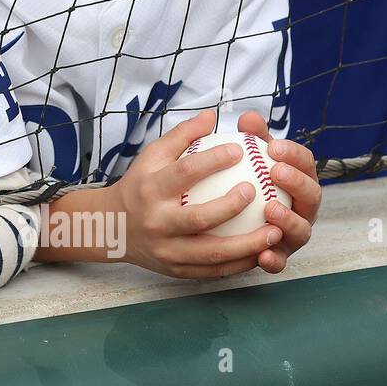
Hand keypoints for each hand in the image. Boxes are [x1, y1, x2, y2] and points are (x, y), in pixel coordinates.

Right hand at [106, 108, 282, 278]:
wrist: (111, 226)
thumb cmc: (139, 185)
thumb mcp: (151, 156)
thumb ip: (181, 136)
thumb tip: (212, 115)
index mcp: (150, 189)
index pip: (184, 173)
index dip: (213, 160)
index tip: (240, 149)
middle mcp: (157, 221)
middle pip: (198, 217)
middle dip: (232, 206)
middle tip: (257, 191)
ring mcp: (167, 249)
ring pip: (212, 252)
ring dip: (248, 244)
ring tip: (275, 232)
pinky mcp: (176, 269)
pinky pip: (214, 270)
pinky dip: (240, 263)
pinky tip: (262, 251)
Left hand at [236, 110, 320, 273]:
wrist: (236, 222)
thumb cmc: (248, 182)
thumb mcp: (250, 159)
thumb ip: (253, 140)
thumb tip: (248, 117)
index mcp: (300, 180)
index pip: (306, 163)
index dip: (294, 154)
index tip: (275, 146)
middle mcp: (303, 208)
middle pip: (311, 195)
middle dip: (297, 183)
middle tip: (276, 171)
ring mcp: (294, 234)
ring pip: (300, 230)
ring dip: (288, 220)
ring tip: (270, 208)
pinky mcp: (280, 257)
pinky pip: (279, 262)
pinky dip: (273, 260)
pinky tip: (261, 255)